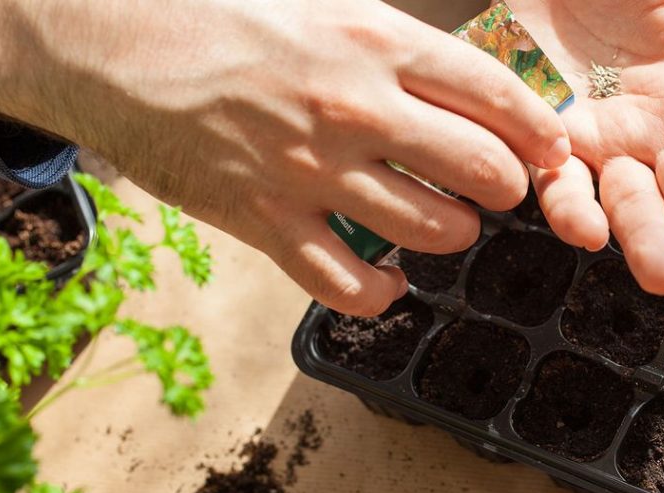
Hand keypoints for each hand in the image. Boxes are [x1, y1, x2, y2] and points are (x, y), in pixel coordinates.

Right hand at [0, 0, 570, 315]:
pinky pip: (351, 283)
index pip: (496, 94)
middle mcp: (354, 107)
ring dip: (454, 234)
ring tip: (447, 224)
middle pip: (481, 169)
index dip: (539, 131)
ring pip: (432, 229)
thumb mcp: (322, 5)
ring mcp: (311, 170)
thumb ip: (394, 46)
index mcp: (374, 41)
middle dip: (507, 188)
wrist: (111, 43)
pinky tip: (392, 281)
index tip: (552, 151)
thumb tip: (464, 88)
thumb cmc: (220, 15)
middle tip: (500, 191)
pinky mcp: (265, 222)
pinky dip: (384, 292)